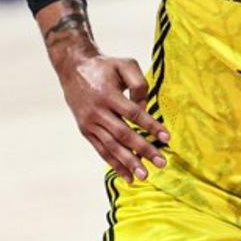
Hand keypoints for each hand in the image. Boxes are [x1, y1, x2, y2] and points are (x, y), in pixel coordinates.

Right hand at [58, 52, 168, 181]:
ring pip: (111, 146)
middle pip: (123, 134)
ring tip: (145, 175)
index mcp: (108, 95)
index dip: (151, 126)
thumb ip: (140, 84)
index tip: (167, 138)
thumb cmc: (106, 67)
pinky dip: (114, 163)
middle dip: (143, 150)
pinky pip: (101, 150)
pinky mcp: (85, 130)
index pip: (133, 114)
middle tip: (162, 163)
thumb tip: (144, 109)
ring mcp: (89, 123)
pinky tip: (127, 176)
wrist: (73, 68)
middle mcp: (97, 111)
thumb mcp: (126, 65)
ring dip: (128, 162)